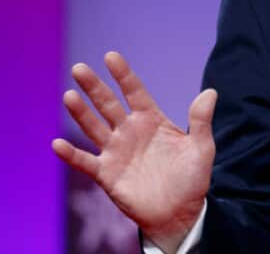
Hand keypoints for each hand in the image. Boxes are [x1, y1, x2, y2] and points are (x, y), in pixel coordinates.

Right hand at [52, 52, 216, 253]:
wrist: (180, 212)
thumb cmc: (192, 178)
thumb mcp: (201, 148)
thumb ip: (202, 120)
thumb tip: (211, 92)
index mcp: (152, 120)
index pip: (135, 92)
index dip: (123, 75)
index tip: (111, 56)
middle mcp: (130, 132)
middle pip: (109, 105)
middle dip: (95, 87)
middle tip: (79, 68)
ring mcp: (116, 151)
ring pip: (94, 127)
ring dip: (80, 113)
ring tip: (69, 95)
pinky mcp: (107, 174)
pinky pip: (85, 162)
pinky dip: (71, 154)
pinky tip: (58, 144)